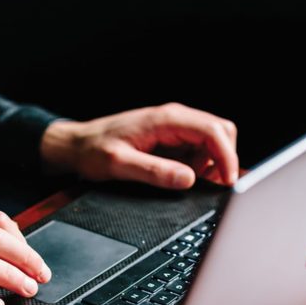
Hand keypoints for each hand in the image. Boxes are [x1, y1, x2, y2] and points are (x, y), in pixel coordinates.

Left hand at [40, 103, 238, 188]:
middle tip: (211, 186)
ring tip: (186, 182)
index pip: (213, 132)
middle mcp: (174, 119)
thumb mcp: (120, 164)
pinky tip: (180, 177)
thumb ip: (154, 172)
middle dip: (223, 160)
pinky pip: (197, 150)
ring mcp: (174, 128)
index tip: (228, 181)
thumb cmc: (93, 151)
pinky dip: (198, 166)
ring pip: (212, 143)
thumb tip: (187, 179)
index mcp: (166, 120)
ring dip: (210, 165)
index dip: (227, 157)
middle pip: (221, 133)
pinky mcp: (171, 139)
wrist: (77, 145)